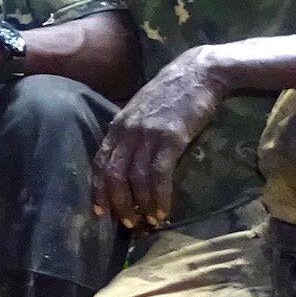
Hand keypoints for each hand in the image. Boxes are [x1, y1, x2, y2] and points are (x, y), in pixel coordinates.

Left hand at [95, 49, 229, 229]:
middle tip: (127, 224)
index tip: (99, 212)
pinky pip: (158, 176)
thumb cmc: (171, 93)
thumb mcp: (141, 110)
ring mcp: (147, 134)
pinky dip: (158, 197)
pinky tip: (163, 210)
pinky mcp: (170, 138)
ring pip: (135, 179)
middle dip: (118, 204)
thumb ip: (130, 132)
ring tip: (149, 222)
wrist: (198, 72)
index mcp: (117, 125)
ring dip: (141, 206)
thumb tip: (125, 160)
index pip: (99, 162)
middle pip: (113, 175)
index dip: (97, 190)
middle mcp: (127, 131)